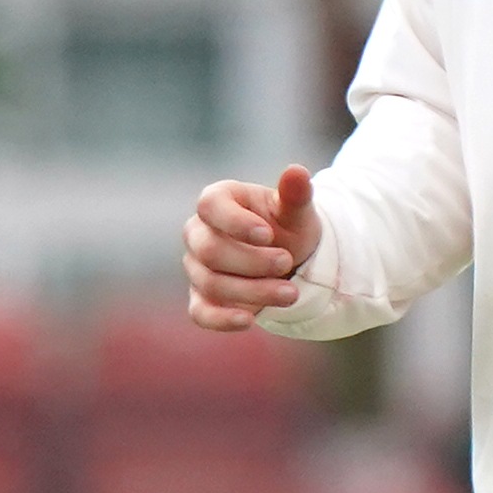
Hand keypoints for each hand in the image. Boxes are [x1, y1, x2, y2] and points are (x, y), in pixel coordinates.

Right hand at [181, 163, 316, 328]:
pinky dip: (222, 319)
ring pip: (211, 283)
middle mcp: (198, 233)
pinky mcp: (201, 298)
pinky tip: (249, 321)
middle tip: (287, 262)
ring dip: (254, 291)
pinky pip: (201, 313)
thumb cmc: (287, 228)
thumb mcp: (296, 211)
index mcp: (217, 201)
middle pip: (210, 251)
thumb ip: (295, 194)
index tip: (267, 235)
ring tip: (291, 293)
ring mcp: (196, 268)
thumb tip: (296, 171)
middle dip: (252, 262)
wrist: (290, 261)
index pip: (209, 206)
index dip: (235, 222)